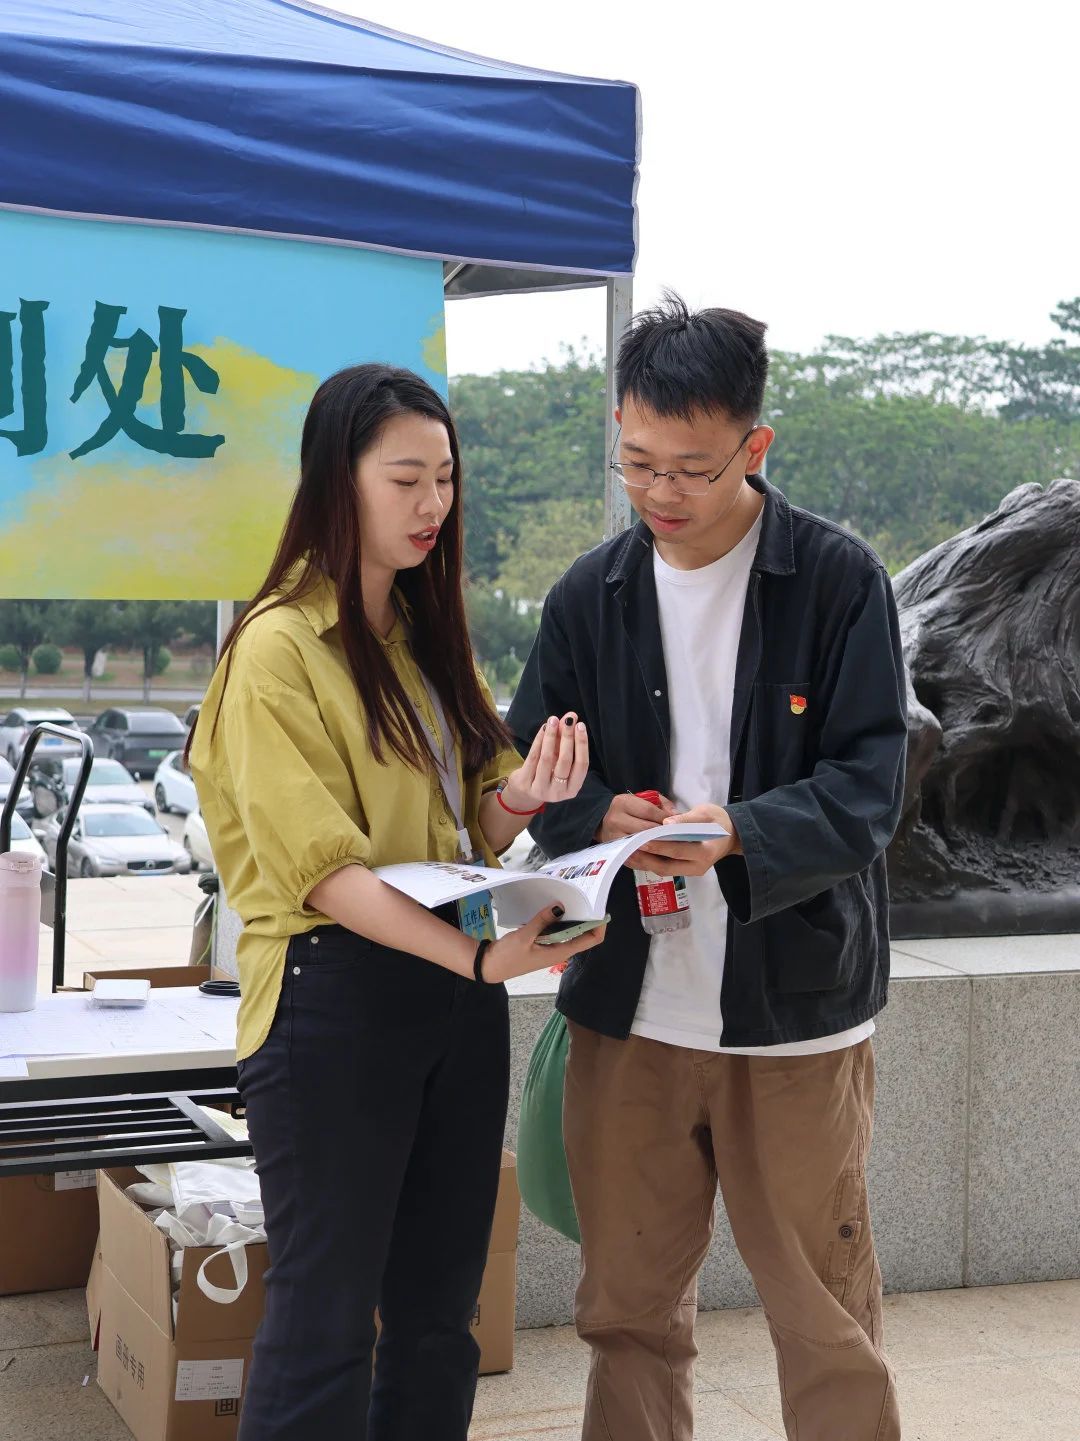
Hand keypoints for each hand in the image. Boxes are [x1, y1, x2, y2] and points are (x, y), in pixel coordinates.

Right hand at [481, 905, 606, 982]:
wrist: (489, 967)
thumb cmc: (507, 956)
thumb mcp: (524, 937)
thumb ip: (542, 920)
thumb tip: (560, 906)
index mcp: (560, 952)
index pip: (589, 941)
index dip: (599, 927)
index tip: (601, 910)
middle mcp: (558, 950)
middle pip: (581, 934)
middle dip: (586, 917)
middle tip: (586, 897)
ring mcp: (550, 947)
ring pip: (567, 930)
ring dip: (571, 917)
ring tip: (573, 897)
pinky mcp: (540, 943)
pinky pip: (554, 929)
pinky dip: (556, 918)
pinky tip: (553, 906)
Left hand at [502, 714, 589, 809]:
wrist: (525, 792)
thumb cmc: (548, 774)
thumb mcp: (559, 762)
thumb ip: (566, 742)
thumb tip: (571, 717)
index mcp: (572, 789)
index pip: (581, 765)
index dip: (582, 744)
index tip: (580, 726)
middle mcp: (558, 792)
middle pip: (565, 761)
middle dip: (567, 738)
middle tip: (568, 720)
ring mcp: (540, 789)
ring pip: (547, 759)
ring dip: (551, 737)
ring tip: (553, 720)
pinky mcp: (525, 783)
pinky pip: (533, 757)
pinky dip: (538, 741)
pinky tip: (543, 729)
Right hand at [596, 790, 675, 866]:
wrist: (605, 821)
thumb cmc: (631, 810)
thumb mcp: (644, 800)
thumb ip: (662, 804)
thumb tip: (677, 816)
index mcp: (623, 803)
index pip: (648, 811)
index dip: (665, 818)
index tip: (678, 823)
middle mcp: (615, 819)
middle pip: (645, 829)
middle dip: (664, 834)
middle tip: (679, 838)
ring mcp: (613, 837)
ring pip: (640, 845)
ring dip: (658, 849)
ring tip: (673, 849)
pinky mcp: (615, 852)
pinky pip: (635, 858)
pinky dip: (649, 859)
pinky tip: (661, 858)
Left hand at [631, 803, 740, 875]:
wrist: (731, 834)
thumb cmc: (718, 820)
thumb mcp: (706, 813)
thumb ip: (686, 818)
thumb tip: (666, 822)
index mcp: (706, 851)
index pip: (678, 849)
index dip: (659, 845)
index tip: (642, 838)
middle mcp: (699, 866)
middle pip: (668, 865)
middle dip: (647, 856)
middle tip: (629, 847)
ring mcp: (692, 871)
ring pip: (664, 870)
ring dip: (646, 862)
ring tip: (629, 852)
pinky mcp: (686, 870)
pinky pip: (666, 869)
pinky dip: (651, 863)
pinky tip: (638, 855)